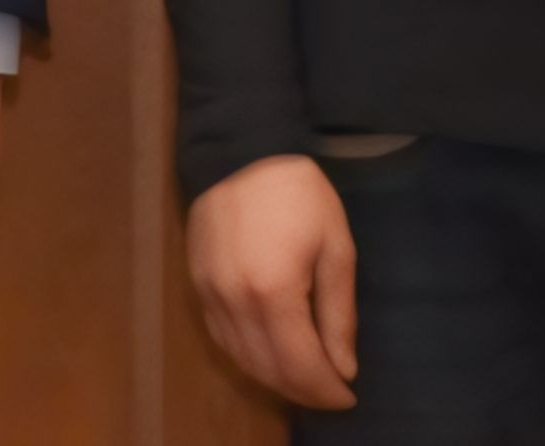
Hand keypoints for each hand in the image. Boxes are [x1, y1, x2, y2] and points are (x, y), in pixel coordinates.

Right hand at [186, 153, 357, 411]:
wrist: (241, 150)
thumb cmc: (299, 194)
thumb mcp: (336, 249)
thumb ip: (338, 314)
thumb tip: (343, 368)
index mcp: (274, 290)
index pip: (301, 364)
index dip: (327, 390)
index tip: (349, 396)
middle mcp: (234, 300)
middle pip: (268, 369)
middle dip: (304, 390)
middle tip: (330, 391)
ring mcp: (209, 293)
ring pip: (240, 359)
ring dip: (274, 378)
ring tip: (304, 377)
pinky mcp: (195, 283)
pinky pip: (220, 337)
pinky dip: (246, 356)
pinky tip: (268, 353)